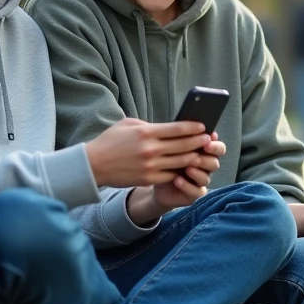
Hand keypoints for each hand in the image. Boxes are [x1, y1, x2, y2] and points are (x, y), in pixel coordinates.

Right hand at [85, 118, 213, 188]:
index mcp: (146, 133)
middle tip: (208, 140)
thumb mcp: (128, 125)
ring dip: (194, 157)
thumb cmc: (110, 141)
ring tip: (201, 154)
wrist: (94, 164)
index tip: (203, 127)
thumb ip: (149, 125)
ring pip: (181, 162)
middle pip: (183, 145)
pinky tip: (186, 168)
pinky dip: (180, 172)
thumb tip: (168, 127)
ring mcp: (150, 166)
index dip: (193, 128)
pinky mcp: (148, 179)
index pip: (177, 129)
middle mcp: (150, 149)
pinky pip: (171, 175)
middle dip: (199, 142)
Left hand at [127, 135, 227, 223]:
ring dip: (198, 172)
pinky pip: (196, 192)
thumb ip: (178, 135)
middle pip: (215, 162)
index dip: (215, 143)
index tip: (208, 137)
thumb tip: (181, 121)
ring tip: (188, 167)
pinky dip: (188, 186)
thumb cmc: (161, 157)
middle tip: (199, 153)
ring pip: (207, 177)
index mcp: (202, 152)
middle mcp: (204, 166)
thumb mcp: (167, 144)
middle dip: (208, 157)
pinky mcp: (193, 194)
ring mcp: (199, 181)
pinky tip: (177, 180)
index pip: (216, 146)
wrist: (151, 179)